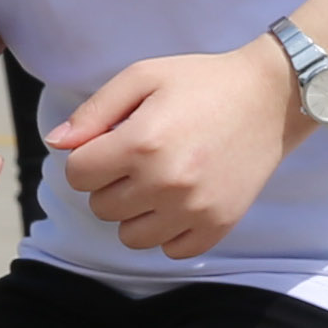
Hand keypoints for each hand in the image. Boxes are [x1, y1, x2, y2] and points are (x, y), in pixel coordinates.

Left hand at [46, 41, 301, 259]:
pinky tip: (179, 202)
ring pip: (131, 237)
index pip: (77, 175)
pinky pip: (171, 250)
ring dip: (135, 213)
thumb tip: (57, 144)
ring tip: (156, 184)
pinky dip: (168, 232)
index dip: (87, 158)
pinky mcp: (219, 225)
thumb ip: (94, 111)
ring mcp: (194, 209)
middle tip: (139, 160)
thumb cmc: (203, 83)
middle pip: (101, 207)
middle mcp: (166, 182)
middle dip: (110, 183)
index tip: (110, 145)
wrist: (271, 97)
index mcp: (141, 143)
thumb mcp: (143, 77)